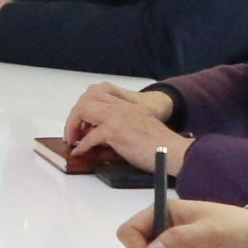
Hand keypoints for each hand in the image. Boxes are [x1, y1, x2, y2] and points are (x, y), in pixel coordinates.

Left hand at [64, 83, 183, 173]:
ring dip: (73, 126)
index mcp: (129, 106)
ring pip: (84, 110)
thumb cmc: (161, 147)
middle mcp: (122, 107)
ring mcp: (118, 117)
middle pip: (87, 100)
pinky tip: (80, 152)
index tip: (82, 125)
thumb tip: (98, 139)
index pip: (99, 95)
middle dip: (74, 116)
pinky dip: (82, 145)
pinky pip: (90, 136)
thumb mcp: (140, 128)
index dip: (86, 109)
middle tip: (73, 133)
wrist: (174, 151)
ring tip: (72, 140)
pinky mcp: (115, 131)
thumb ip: (121, 127)